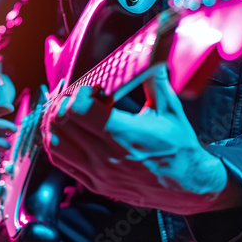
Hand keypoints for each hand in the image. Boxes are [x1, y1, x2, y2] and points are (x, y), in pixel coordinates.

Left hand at [42, 64, 237, 213]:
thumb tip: (149, 54)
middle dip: (62, 101)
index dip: (78, 93)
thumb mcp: (171, 111)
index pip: (79, 109)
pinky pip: (60, 161)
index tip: (90, 88)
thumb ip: (154, 80)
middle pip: (62, 122)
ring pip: (55, 142)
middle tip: (73, 94)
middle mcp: (106, 155)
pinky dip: (54, 143)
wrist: (187, 187)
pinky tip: (62, 131)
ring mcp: (97, 172)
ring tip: (64, 110)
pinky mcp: (93, 183)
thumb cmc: (180, 148)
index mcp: (124, 134)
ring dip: (54, 121)